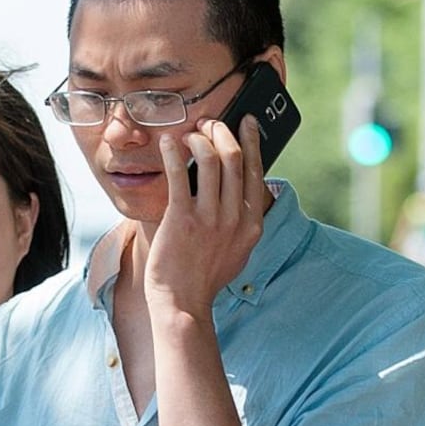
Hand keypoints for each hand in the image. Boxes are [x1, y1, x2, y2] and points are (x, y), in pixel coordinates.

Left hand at [144, 115, 265, 318]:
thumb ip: (240, 220)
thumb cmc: (205, 276)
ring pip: (211, 160)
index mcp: (251, 224)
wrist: (183, 303)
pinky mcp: (182, 219)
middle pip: (234, 158)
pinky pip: (178, 175)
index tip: (247, 122)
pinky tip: (168, 142)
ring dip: (199, 138)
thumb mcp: (237, 249)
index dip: (252, 142)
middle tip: (209, 123)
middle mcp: (235, 218)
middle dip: (222, 132)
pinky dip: (173, 152)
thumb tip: (239, 188)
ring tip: (188, 134)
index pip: (256, 171)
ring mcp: (209, 218)